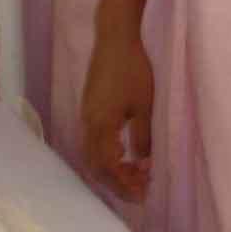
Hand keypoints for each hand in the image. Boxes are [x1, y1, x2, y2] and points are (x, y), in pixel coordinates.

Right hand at [82, 26, 155, 200]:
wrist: (114, 39)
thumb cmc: (133, 70)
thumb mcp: (144, 106)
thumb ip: (143, 137)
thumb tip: (143, 163)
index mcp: (101, 125)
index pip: (108, 167)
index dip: (124, 183)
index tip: (144, 192)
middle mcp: (88, 124)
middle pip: (96, 166)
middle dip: (117, 183)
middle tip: (140, 191)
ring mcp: (86, 116)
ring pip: (92, 156)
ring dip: (111, 170)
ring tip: (133, 175)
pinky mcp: (88, 109)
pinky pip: (92, 143)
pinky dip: (106, 156)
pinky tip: (122, 155)